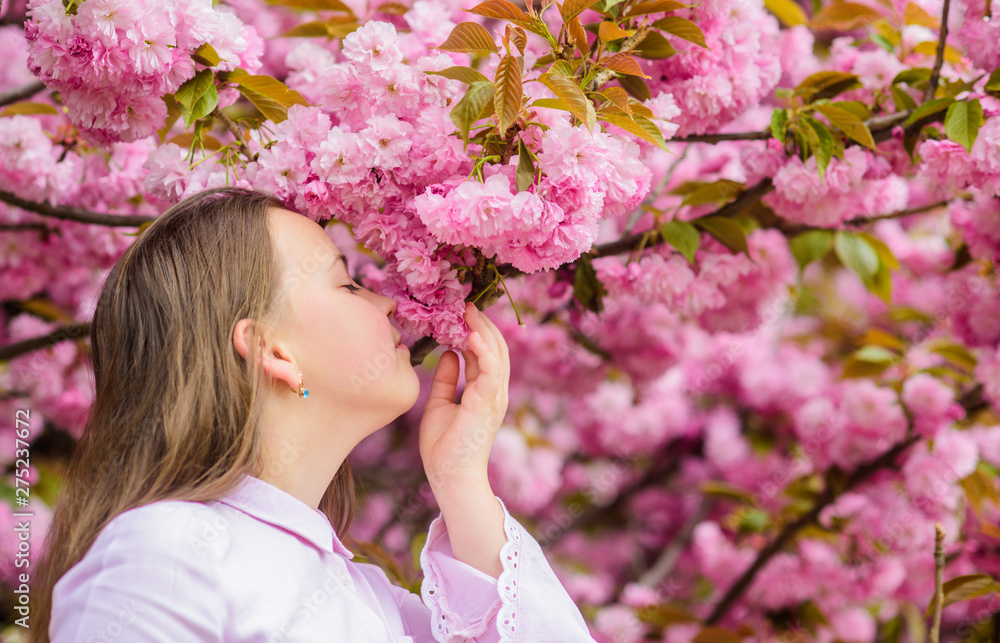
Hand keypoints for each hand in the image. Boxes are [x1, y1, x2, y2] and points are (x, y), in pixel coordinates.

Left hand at [418, 301, 509, 490]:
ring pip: (497, 354)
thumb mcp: (440, 404)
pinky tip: (472, 335)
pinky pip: (491, 372)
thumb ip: (447, 379)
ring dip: (484, 330)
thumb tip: (448, 354)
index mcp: (484, 391)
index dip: (476, 331)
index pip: (485, 353)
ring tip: (470, 311)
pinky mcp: (488, 404)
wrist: (450, 476)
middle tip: (467, 304)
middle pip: (495, 348)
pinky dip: (484, 351)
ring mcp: (494, 398)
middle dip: (482, 324)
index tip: (462, 312)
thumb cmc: (444, 446)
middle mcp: (494, 392)